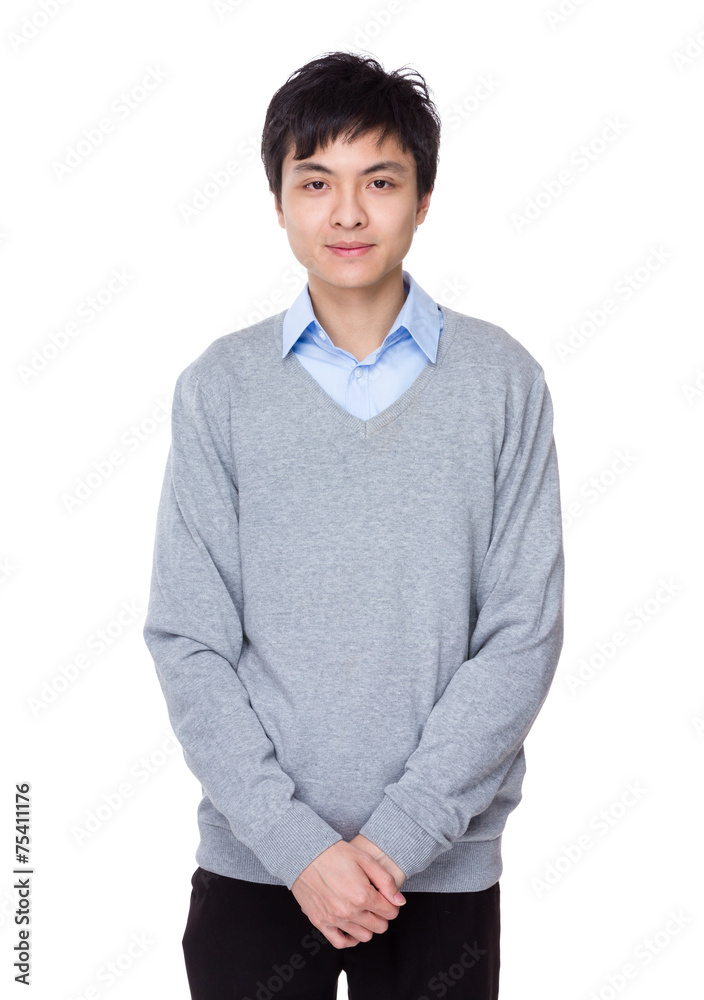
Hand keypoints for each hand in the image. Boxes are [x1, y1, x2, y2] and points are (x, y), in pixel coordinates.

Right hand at [290, 839, 405, 949]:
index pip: (390, 912)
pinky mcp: (320, 922)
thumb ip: (386, 881)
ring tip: (363, 911)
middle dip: (382, 915)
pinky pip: (340, 942)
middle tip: (376, 903)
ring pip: (364, 936)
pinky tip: (352, 927)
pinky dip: (350, 938)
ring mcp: (334, 919)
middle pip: (380, 926)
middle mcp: (349, 911)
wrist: (305, 854)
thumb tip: (399, 901)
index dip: (392, 904)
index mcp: (363, 895)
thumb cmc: (335, 854)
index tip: (385, 897)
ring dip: (368, 926)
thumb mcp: (365, 859)